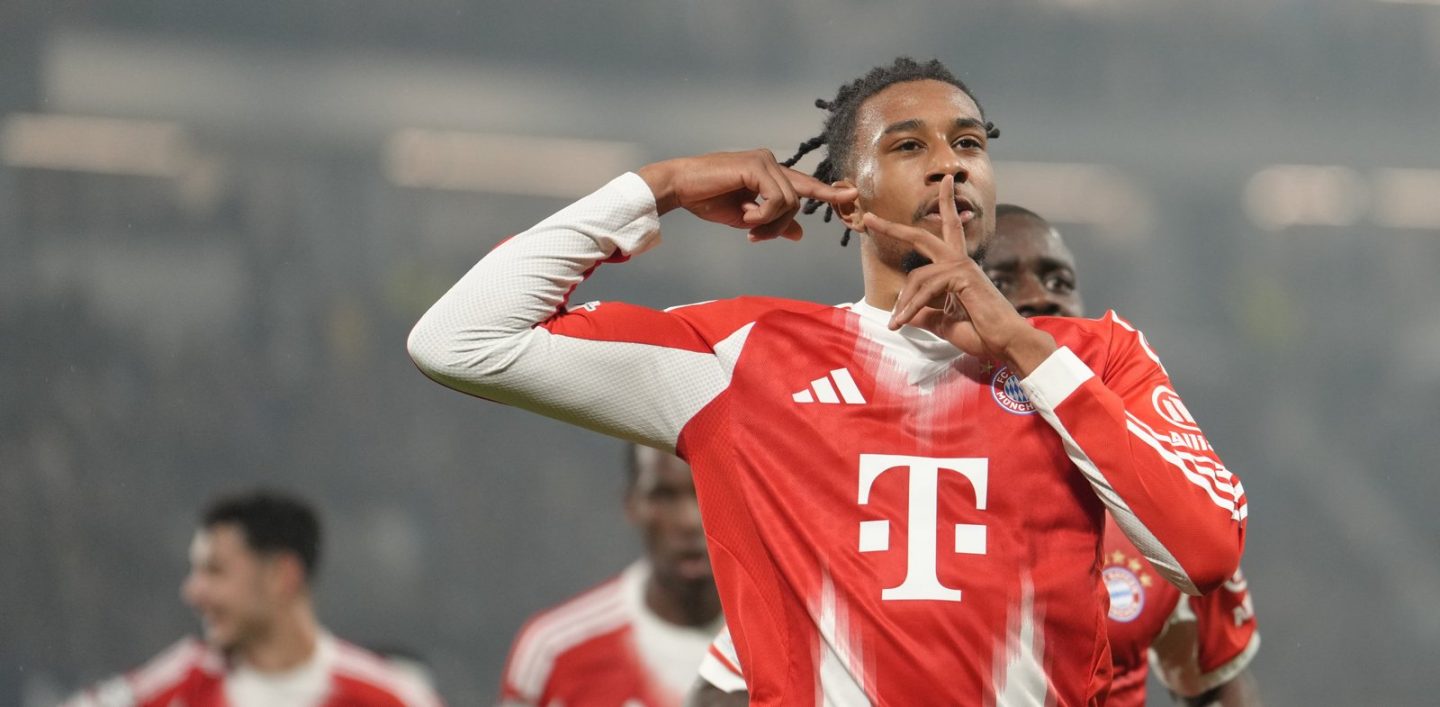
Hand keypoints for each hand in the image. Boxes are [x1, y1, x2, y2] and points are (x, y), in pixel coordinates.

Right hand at [637, 150, 857, 240]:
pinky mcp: (758, 165)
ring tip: (747, 225)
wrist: (681, 188)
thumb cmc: (710, 200)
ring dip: (770, 222)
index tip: (852, 196)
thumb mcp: (748, 218)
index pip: (806, 185)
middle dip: (779, 225)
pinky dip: (764, 214)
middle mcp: (772, 162)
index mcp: (771, 173)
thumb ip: (774, 223)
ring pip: (790, 201)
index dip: (829, 193)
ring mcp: (766, 161)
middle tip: (755, 236)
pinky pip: (778, 198)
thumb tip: (799, 233)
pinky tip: (745, 214)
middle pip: (798, 200)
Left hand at [862, 175, 1057, 374]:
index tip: (937, 190)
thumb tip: (905, 316)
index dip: (941, 210)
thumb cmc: (982, 334)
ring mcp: (963, 267)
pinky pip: (927, 289)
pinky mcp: (963, 277)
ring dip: (903, 303)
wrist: (1007, 343)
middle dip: (894, 227)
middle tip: (869, 218)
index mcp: (958, 269)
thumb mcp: (944, 324)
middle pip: (922, 236)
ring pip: (918, 276)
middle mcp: (960, 262)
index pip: (945, 236)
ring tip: (896, 324)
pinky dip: (911, 308)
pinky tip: (903, 323)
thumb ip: (925, 316)